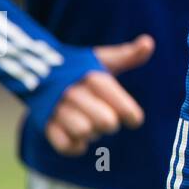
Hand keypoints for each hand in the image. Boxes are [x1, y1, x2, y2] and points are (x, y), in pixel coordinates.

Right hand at [43, 34, 154, 156]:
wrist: (39, 75)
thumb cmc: (81, 70)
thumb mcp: (102, 59)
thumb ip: (127, 54)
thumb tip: (148, 42)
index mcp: (91, 76)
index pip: (118, 102)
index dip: (130, 113)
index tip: (135, 120)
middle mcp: (73, 92)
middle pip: (105, 121)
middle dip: (110, 123)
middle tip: (107, 119)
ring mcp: (57, 109)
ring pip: (84, 132)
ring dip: (91, 134)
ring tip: (89, 126)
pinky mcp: (45, 125)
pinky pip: (65, 146)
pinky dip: (76, 146)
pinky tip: (79, 139)